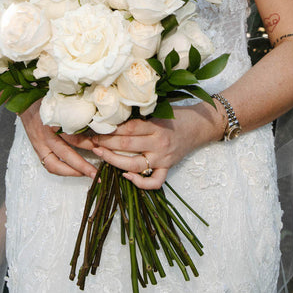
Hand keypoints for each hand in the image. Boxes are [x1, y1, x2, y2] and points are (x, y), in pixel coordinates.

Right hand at [18, 100, 98, 178]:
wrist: (26, 104)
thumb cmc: (46, 102)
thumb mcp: (62, 104)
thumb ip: (76, 112)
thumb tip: (96, 121)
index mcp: (54, 122)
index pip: (72, 136)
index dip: (87, 143)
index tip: (99, 147)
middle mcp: (46, 135)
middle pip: (65, 153)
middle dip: (82, 165)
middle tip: (95, 172)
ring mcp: (40, 145)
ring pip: (55, 164)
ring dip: (72, 172)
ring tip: (86, 175)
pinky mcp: (38, 150)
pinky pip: (49, 165)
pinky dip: (61, 171)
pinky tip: (73, 172)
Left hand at [88, 103, 220, 189]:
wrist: (201, 125)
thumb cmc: (178, 114)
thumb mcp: (159, 109)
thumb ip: (140, 115)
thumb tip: (113, 115)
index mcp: (156, 125)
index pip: (127, 128)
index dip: (109, 129)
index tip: (94, 126)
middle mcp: (158, 143)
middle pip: (126, 145)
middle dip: (105, 142)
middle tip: (91, 139)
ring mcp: (163, 158)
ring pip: (134, 164)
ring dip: (113, 160)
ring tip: (100, 154)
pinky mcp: (168, 168)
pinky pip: (154, 182)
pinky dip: (139, 183)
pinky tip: (126, 176)